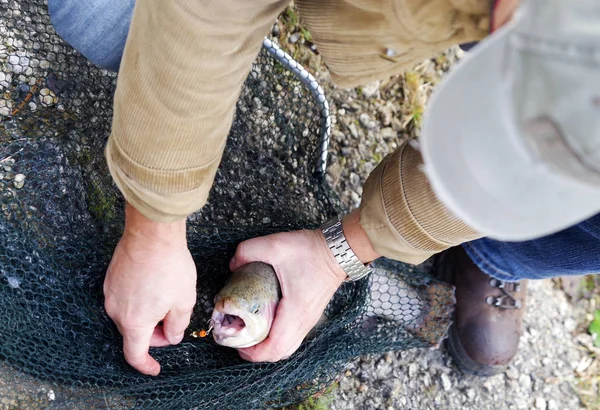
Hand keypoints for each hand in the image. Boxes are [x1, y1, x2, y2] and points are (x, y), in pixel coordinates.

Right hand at [104, 203, 196, 375]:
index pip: (135, 354)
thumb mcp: (184, 301)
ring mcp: (110, 293)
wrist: (152, 233)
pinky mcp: (110, 278)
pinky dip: (138, 301)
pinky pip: (124, 298)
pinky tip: (155, 285)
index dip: (146, 365)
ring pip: (128, 316)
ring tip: (167, 298)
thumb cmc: (170, 266)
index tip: (155, 368)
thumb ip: (177, 325)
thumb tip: (171, 336)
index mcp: (134, 322)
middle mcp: (116, 310)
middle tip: (172, 323)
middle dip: (153, 335)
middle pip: (132, 334)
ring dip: (146, 316)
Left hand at [230, 209, 379, 361]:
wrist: (339, 251)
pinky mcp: (310, 314)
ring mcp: (309, 320)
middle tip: (239, 339)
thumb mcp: (275, 246)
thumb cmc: (311, 251)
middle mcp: (304, 322)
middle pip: (280, 353)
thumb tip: (233, 264)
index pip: (275, 348)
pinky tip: (265, 323)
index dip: (253, 352)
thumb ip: (248, 251)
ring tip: (250, 332)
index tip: (236, 342)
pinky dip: (276, 338)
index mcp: (295, 312)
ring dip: (267, 346)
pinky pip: (292, 337)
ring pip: (287, 347)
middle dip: (257, 353)